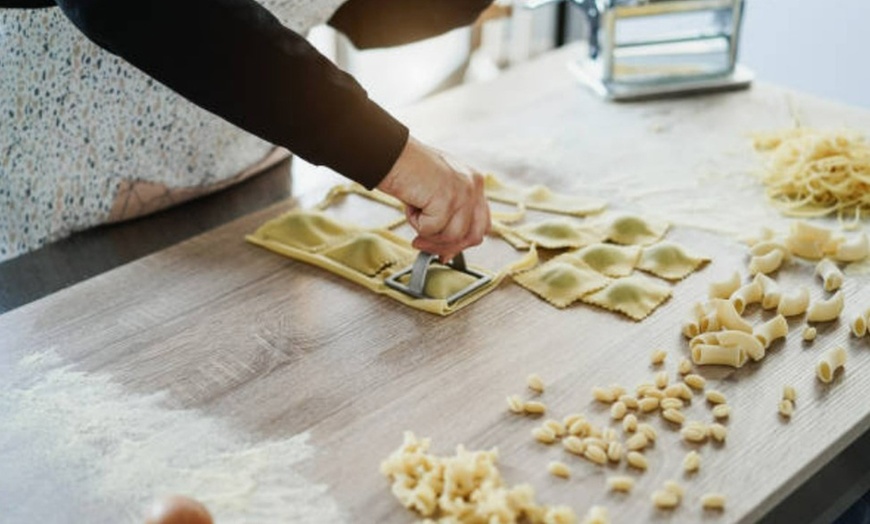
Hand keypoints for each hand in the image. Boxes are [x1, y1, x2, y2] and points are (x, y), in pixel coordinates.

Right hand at [377, 136, 490, 261]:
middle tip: (422, 244)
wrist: (391, 153)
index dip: (463, 242)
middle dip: (447, 246)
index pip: (482, 224)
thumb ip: (448, 216)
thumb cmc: (408, 169)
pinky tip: (410, 205)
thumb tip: (446, 251)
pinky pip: (432, 230)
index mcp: (474, 182)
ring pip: (453, 236)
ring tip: (413, 213)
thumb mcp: (437, 191)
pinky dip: (416, 223)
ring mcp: (462, 192)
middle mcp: (473, 186)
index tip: (445, 253)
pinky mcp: (447, 199)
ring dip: (428, 234)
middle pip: (474, 235)